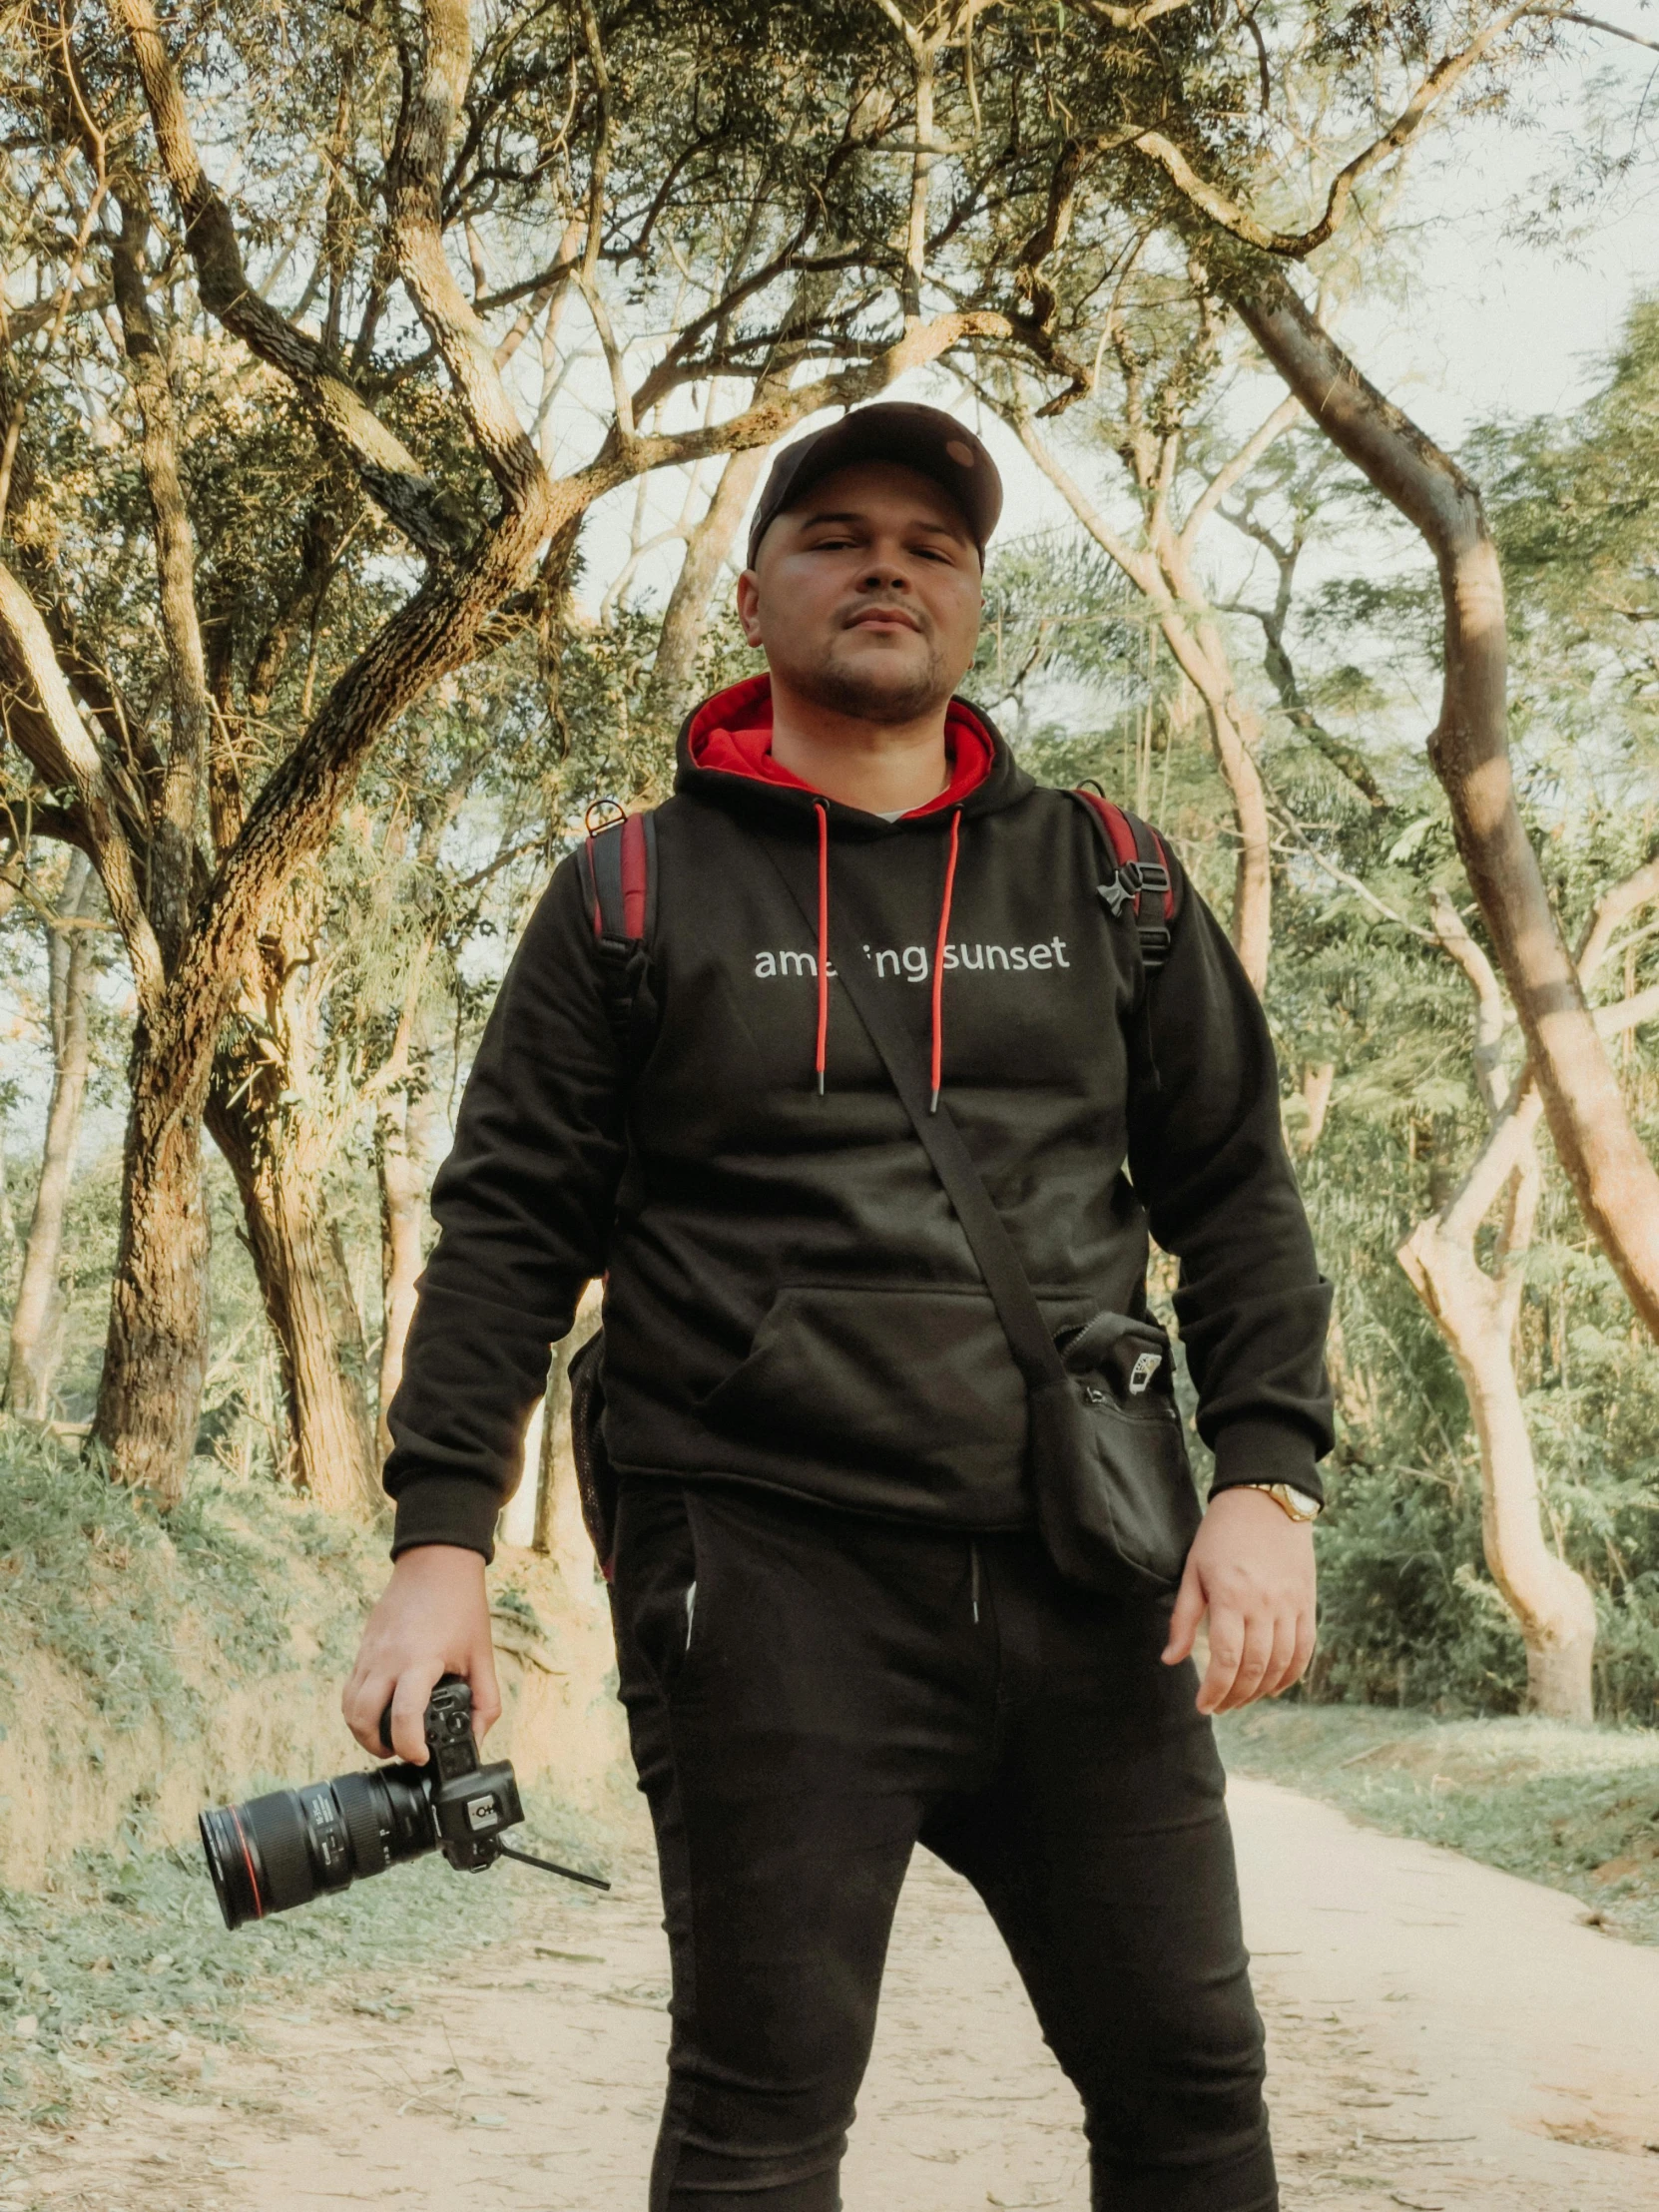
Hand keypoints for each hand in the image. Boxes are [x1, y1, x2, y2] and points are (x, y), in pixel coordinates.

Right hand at [342, 1545, 500, 1763]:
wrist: (436, 1562)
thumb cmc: (461, 1605)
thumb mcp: (482, 1655)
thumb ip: (484, 1701)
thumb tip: (476, 1740)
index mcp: (420, 1661)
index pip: (404, 1717)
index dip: (409, 1747)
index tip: (422, 1756)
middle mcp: (387, 1659)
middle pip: (363, 1720)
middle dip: (379, 1747)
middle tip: (401, 1751)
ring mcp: (370, 1653)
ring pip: (349, 1707)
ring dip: (362, 1731)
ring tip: (388, 1738)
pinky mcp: (363, 1648)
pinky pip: (350, 1688)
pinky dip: (358, 1709)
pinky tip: (380, 1711)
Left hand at [1161, 1487, 1316, 1714]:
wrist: (1266, 1500)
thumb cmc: (1221, 1534)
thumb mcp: (1193, 1570)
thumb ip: (1183, 1618)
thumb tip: (1170, 1659)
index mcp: (1231, 1596)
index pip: (1227, 1659)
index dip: (1215, 1689)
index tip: (1203, 1705)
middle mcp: (1265, 1605)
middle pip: (1254, 1668)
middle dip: (1235, 1696)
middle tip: (1219, 1707)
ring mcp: (1290, 1606)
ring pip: (1281, 1664)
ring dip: (1261, 1690)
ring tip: (1241, 1699)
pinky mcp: (1307, 1603)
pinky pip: (1305, 1649)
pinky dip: (1291, 1675)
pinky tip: (1273, 1686)